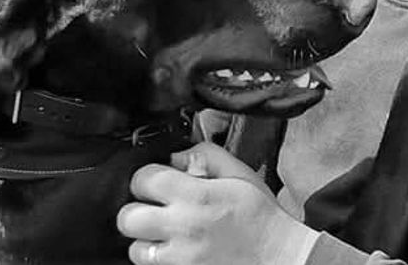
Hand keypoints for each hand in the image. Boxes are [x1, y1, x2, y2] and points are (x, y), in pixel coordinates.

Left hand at [117, 143, 316, 264]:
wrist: (279, 257)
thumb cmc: (260, 216)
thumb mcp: (239, 172)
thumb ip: (203, 155)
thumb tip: (174, 156)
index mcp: (196, 196)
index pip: (142, 179)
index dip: (147, 178)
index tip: (156, 182)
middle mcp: (184, 228)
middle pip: (128, 218)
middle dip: (137, 211)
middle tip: (154, 210)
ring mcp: (181, 260)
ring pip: (136, 250)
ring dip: (146, 241)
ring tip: (166, 236)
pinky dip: (159, 261)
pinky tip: (176, 252)